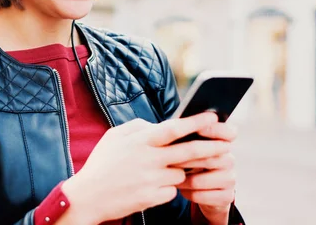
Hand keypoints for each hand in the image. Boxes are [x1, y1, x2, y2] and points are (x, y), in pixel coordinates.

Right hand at [59, 112, 223, 224]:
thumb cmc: (102, 164)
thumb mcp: (114, 136)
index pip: (174, 128)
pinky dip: (168, 187)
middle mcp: (149, 159)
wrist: (88, 197)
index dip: (195, 123)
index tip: (214, 118)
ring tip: (165, 169)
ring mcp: (152, 180)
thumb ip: (138, 127)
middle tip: (227, 144)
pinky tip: (153, 185)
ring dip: (181, 171)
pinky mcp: (153, 198)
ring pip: (182, 173)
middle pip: (189, 152)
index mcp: (141, 141)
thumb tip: (156, 125)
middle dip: (212, 147)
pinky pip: (172, 190)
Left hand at [173, 122, 237, 223]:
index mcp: (222, 142)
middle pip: (213, 156)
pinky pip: (208, 196)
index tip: (199, 129)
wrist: (197, 190)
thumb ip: (180, 136)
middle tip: (173, 160)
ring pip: (207, 178)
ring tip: (174, 178)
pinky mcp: (227, 196)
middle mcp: (229, 159)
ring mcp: (229, 177)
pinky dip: (192, 194)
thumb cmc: (187, 163)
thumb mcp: (183, 147)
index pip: (229, 132)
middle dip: (190, 159)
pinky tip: (184, 190)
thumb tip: (166, 126)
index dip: (216, 130)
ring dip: (188, 180)